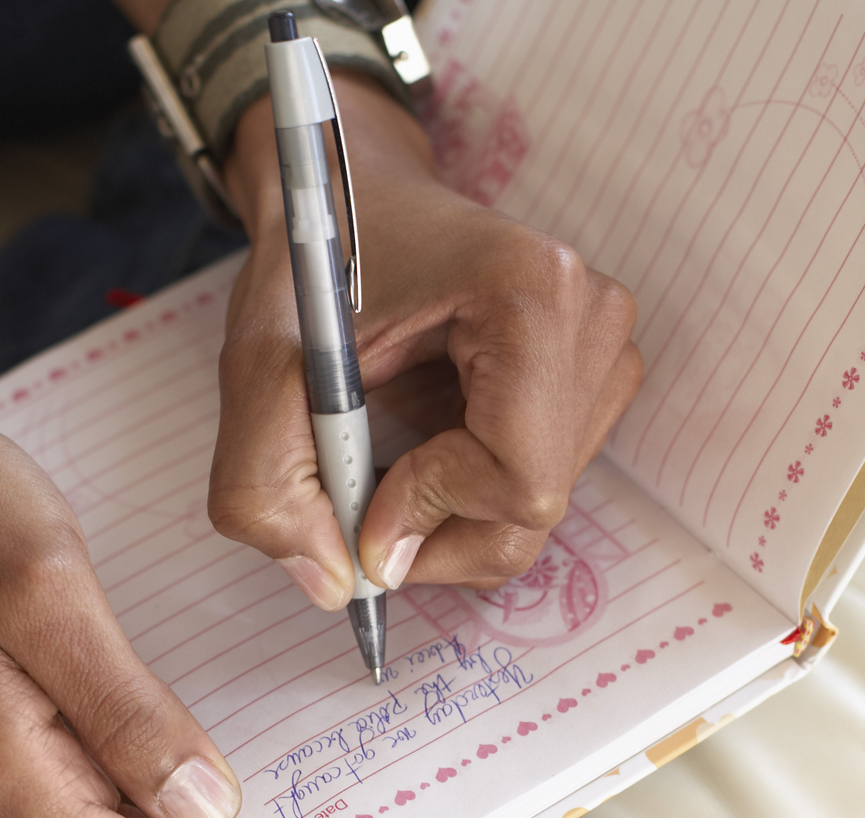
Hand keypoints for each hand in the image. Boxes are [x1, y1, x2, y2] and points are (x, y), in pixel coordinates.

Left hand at [209, 74, 642, 601]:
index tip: (358, 501)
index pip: (519, 478)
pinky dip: (473, 489)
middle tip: (362, 502)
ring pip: (540, 503)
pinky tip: (428, 440)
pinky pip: (543, 478)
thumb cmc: (313, 257)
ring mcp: (607, 341)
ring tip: (389, 452)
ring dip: (451, 511)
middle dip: (438, 530)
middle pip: (536, 504)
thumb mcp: (258, 367)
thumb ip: (268, 488)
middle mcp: (593, 314)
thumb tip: (337, 584)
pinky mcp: (597, 366)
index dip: (431, 514)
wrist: (351, 187)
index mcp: (532, 291)